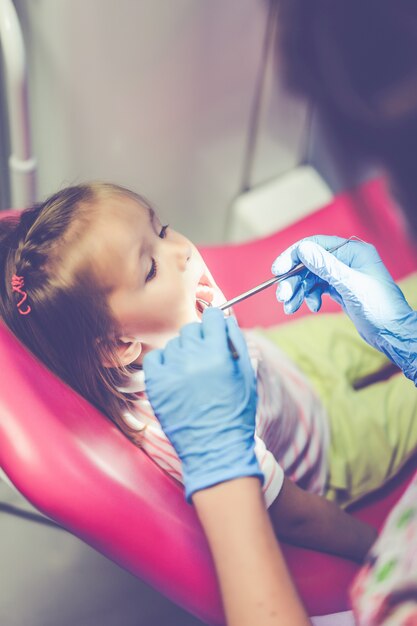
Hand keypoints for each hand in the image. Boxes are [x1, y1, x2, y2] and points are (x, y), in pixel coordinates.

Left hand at [143, 308, 261, 500]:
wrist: (215, 448)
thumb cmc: (235, 412)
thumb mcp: (246, 375)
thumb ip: (236, 342)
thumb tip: (225, 321)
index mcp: (218, 355)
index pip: (213, 316)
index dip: (216, 321)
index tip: (215, 328)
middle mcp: (193, 359)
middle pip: (192, 328)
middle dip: (201, 338)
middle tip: (206, 357)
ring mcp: (171, 371)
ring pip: (174, 343)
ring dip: (184, 352)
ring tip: (192, 374)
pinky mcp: (155, 385)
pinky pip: (156, 358)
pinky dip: (164, 363)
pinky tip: (175, 375)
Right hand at [272, 235, 416, 383]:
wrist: (393, 333)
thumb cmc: (379, 308)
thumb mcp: (350, 285)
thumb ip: (325, 266)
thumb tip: (303, 249)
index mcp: (353, 251)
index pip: (316, 245)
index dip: (294, 256)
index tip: (278, 271)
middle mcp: (347, 259)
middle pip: (310, 263)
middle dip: (294, 280)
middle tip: (283, 297)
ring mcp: (343, 275)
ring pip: (311, 277)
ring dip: (298, 291)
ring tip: (290, 307)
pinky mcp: (340, 289)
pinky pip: (317, 288)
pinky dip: (310, 297)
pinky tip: (312, 307)